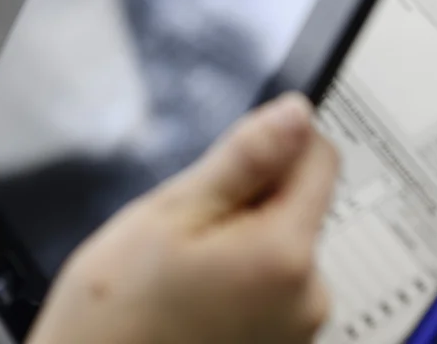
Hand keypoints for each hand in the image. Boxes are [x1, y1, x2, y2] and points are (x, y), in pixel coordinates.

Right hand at [28, 93, 337, 343]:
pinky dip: (239, 283)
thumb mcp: (169, 215)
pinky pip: (272, 290)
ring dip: (240, 244)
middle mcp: (309, 297)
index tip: (228, 161)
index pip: (321, 158)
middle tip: (184, 230)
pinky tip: (192, 300)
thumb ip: (242, 160)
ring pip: (281, 248)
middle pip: (299, 205)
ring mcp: (298, 331)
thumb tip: (295, 113)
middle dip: (249, 201)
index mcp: (285, 254)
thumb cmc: (116, 317)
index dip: (275, 142)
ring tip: (182, 272)